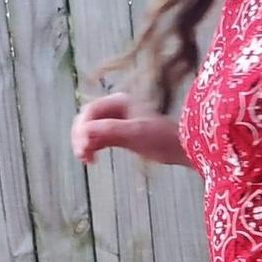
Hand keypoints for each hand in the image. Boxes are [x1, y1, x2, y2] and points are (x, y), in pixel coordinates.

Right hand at [70, 93, 187, 165]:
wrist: (181, 148)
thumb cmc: (163, 139)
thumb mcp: (136, 134)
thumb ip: (110, 131)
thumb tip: (85, 134)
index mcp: (118, 101)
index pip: (90, 112)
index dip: (82, 129)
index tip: (83, 149)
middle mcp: (116, 107)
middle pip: (87, 119)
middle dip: (80, 136)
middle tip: (82, 156)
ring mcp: (118, 120)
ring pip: (91, 129)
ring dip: (84, 142)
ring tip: (86, 159)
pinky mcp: (120, 133)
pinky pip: (99, 137)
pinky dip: (92, 146)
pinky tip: (92, 158)